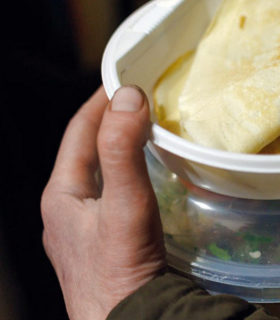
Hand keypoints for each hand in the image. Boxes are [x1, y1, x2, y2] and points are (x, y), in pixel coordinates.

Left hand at [41, 86, 165, 319]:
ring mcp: (83, 229)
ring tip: (149, 132)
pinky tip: (150, 179)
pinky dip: (129, 176)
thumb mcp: (123, 204)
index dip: (99, 101)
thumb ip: (124, 150)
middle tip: (142, 102)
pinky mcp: (103, 244)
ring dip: (121, 150)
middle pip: (88, 152)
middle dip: (112, 123)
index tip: (123, 78)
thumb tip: (128, 96)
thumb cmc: (120, 269)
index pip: (78, 132)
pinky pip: (113, 195)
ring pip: (101, 174)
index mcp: (60, 195)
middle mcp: (66, 210)